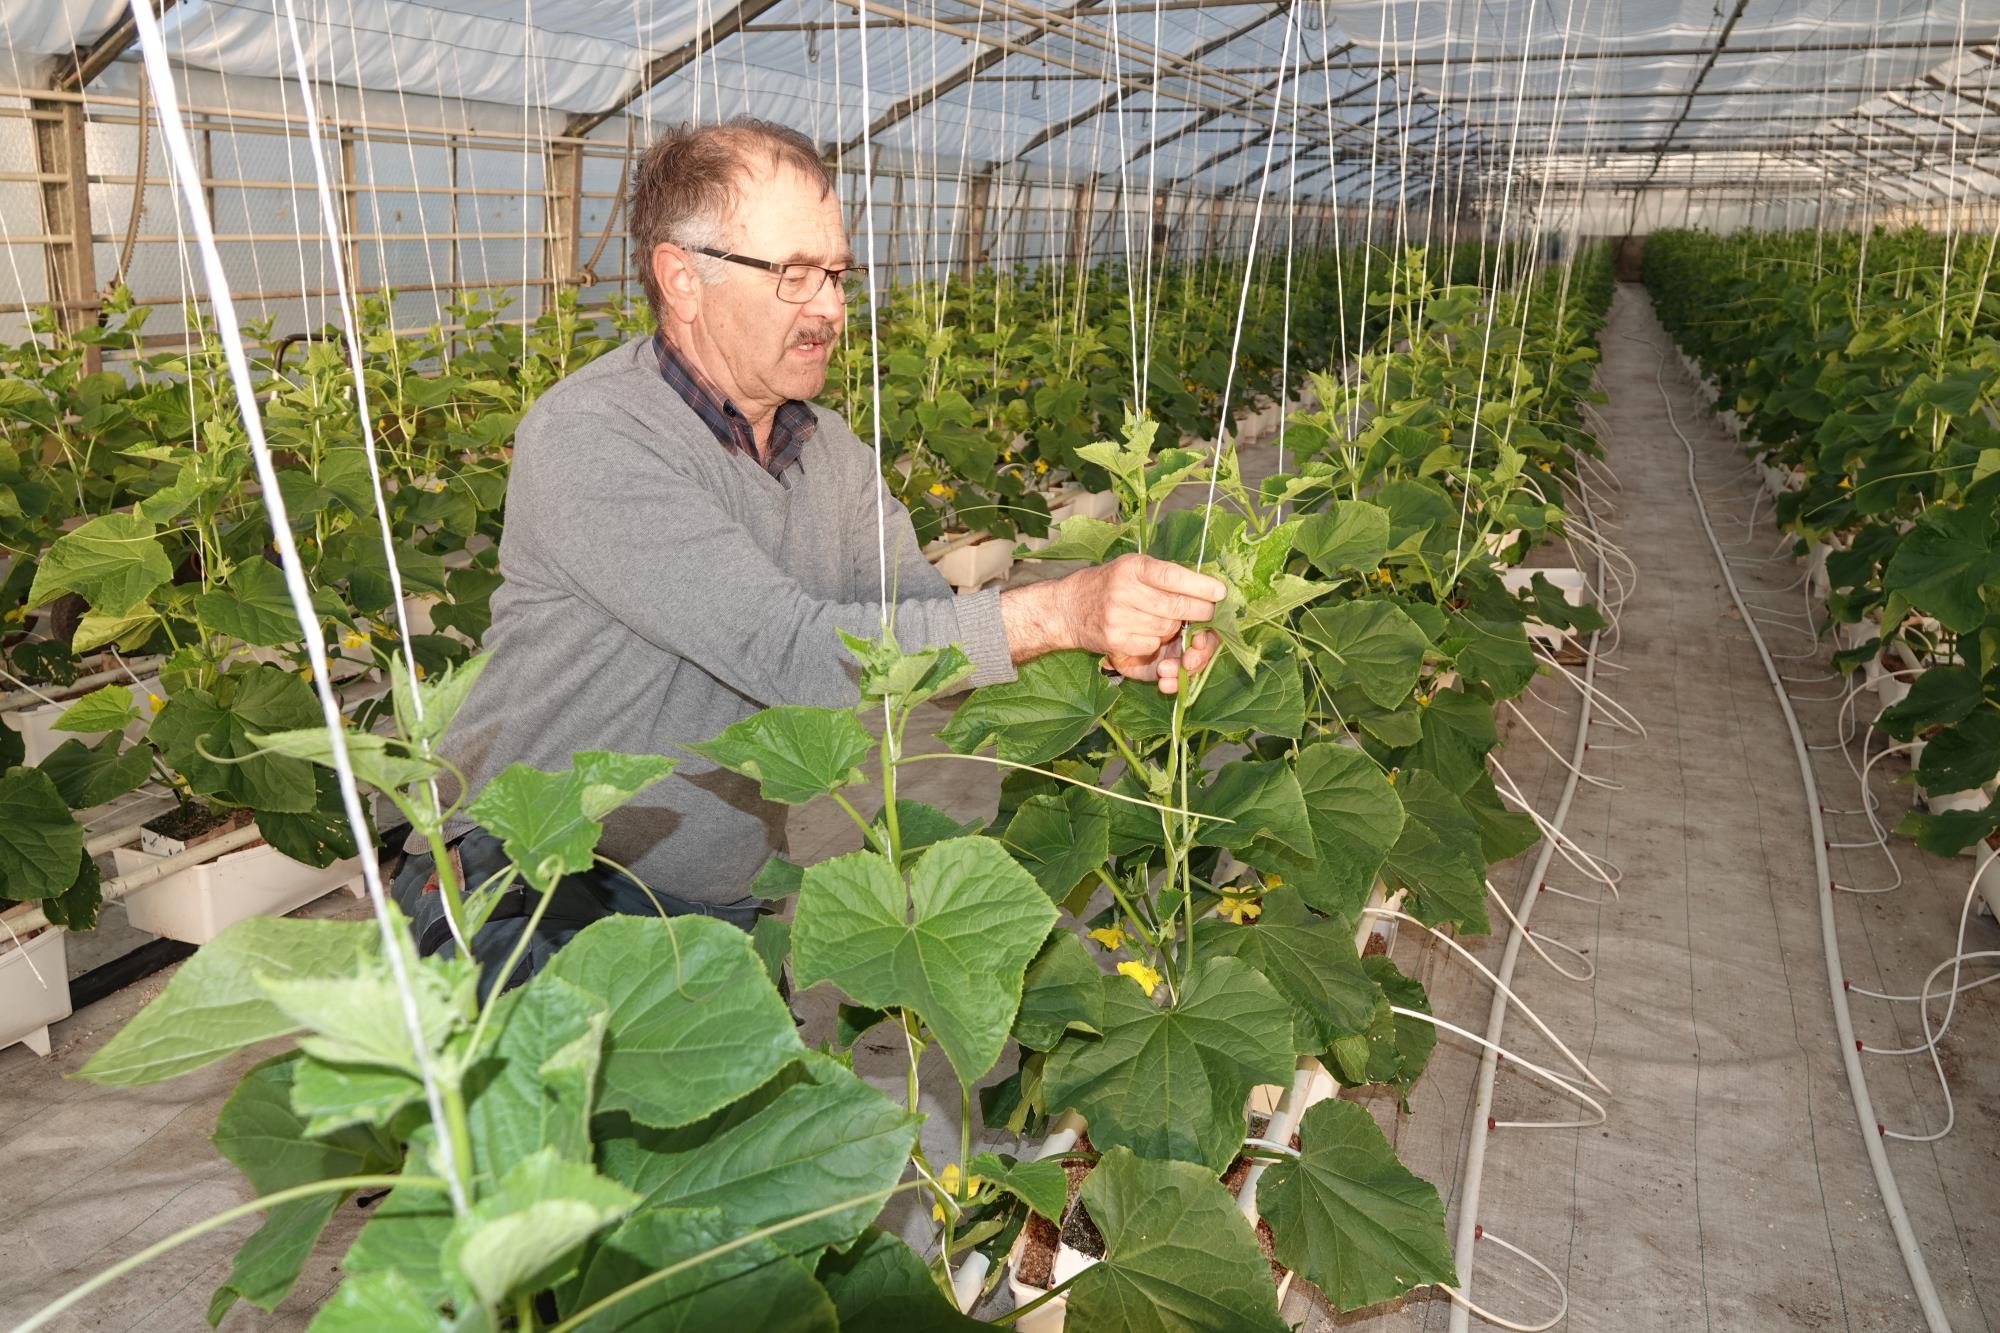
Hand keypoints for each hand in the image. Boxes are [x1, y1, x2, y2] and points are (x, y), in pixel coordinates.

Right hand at [999, 552, 1227, 690]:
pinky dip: (1154, 642)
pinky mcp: (1115, 640)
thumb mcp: (1130, 568)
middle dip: (1199, 611)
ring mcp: (1118, 617)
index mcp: (1131, 567)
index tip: (1220, 592)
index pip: (1172, 576)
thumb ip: (1162, 575)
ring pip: (1166, 628)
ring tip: (1163, 619)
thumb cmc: (1106, 585)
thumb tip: (1206, 586)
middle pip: (1175, 606)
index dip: (1200, 586)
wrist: (1066, 609)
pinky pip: (1151, 645)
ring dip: (1173, 627)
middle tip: (1208, 612)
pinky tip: (1144, 632)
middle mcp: (1123, 590)